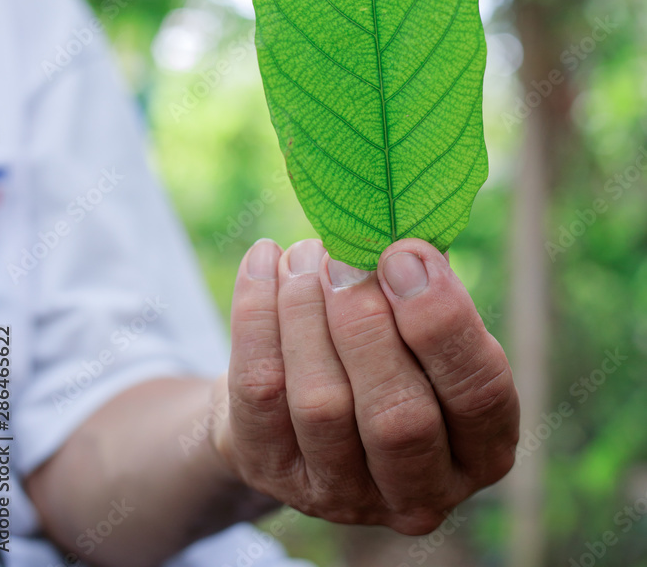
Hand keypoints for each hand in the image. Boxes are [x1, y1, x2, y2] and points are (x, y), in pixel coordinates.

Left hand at [211, 237, 518, 534]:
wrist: (292, 404)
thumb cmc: (381, 349)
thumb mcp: (418, 330)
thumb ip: (424, 291)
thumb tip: (406, 243)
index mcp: (479, 449)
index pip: (480, 395)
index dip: (442, 321)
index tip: (405, 254)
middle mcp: (419, 490)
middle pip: (398, 417)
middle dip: (367, 324)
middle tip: (346, 259)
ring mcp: (341, 494)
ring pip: (321, 405)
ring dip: (309, 312)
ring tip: (307, 255)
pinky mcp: (271, 472)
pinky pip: (259, 390)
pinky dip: (257, 313)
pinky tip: (265, 260)